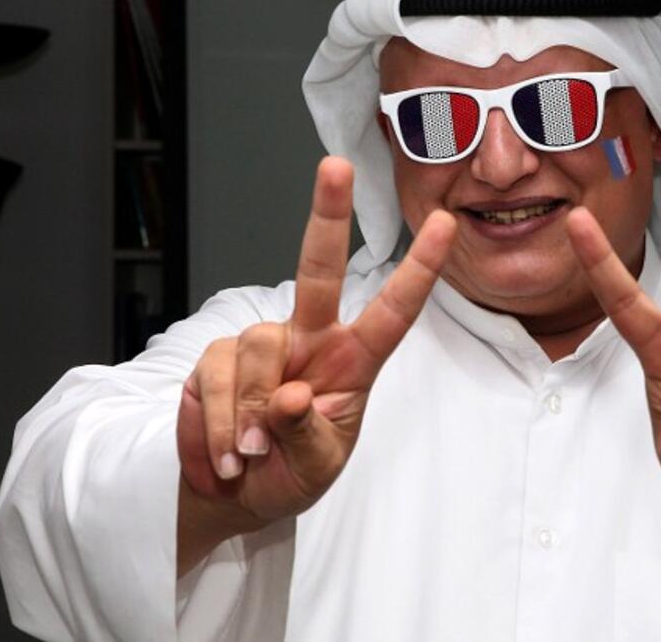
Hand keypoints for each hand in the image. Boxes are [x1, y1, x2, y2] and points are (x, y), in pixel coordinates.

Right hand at [176, 157, 455, 569]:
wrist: (232, 494)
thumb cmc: (291, 474)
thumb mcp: (316, 467)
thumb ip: (308, 433)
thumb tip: (287, 395)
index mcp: (352, 362)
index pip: (392, 311)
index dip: (419, 269)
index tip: (445, 224)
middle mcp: (309, 340)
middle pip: (318, 269)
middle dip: (326, 214)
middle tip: (336, 166)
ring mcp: (260, 347)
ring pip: (257, 345)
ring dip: (249, 412)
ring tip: (249, 455)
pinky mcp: (216, 360)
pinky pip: (216, 378)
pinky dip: (218, 425)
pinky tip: (226, 454)